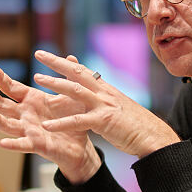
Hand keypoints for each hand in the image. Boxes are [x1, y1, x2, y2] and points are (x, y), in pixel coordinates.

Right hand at [0, 59, 101, 183]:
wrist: (82, 143)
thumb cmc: (74, 118)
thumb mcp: (72, 95)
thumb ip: (69, 77)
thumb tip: (71, 56)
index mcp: (32, 100)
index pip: (12, 88)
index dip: (2, 79)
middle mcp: (26, 115)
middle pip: (3, 105)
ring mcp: (29, 130)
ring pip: (8, 125)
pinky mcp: (37, 145)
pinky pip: (23, 145)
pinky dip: (13, 145)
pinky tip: (3, 143)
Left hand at [30, 50, 180, 159]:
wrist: (154, 137)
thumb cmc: (136, 125)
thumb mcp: (118, 106)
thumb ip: (105, 98)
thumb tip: (96, 92)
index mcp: (107, 90)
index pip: (84, 72)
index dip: (67, 63)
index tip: (51, 56)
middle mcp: (105, 93)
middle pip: (77, 73)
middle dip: (57, 63)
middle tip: (39, 54)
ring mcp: (104, 105)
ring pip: (75, 90)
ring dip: (55, 84)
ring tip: (37, 79)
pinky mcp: (104, 121)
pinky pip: (78, 121)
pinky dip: (61, 123)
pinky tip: (46, 125)